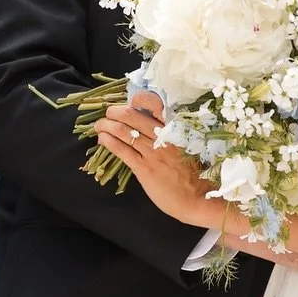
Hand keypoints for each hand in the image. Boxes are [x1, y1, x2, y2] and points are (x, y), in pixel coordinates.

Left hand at [94, 94, 209, 227]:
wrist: (198, 197)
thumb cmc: (194, 173)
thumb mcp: (187, 145)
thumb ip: (170, 134)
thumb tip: (149, 126)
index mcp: (175, 127)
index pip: (154, 104)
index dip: (139, 99)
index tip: (131, 103)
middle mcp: (163, 135)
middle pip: (132, 116)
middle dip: (115, 112)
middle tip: (108, 114)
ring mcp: (152, 152)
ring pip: (123, 131)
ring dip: (107, 126)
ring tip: (100, 126)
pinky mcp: (144, 168)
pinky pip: (122, 150)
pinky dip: (109, 142)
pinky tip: (103, 140)